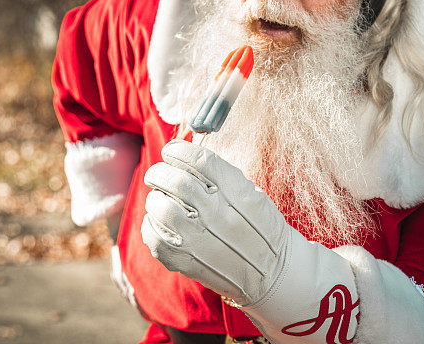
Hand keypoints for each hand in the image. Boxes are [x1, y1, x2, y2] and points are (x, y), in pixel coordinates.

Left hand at [141, 139, 288, 303]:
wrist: (273, 272)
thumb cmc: (261, 227)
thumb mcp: (252, 193)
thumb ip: (221, 175)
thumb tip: (184, 155)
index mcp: (237, 192)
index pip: (198, 160)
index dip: (178, 150)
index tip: (171, 151)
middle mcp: (218, 214)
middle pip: (176, 181)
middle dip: (159, 172)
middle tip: (157, 173)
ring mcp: (200, 240)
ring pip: (160, 207)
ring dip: (155, 199)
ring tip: (160, 200)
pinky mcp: (186, 262)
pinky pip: (154, 237)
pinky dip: (150, 225)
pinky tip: (158, 222)